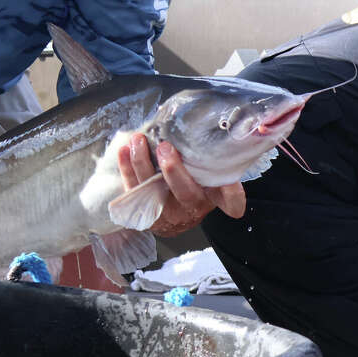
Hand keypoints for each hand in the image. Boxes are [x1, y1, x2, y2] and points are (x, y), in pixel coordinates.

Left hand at [118, 134, 245, 237]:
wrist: (175, 217)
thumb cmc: (194, 190)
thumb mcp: (212, 183)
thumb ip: (220, 170)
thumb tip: (232, 143)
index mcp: (210, 199)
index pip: (230, 202)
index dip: (233, 194)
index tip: (231, 182)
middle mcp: (189, 208)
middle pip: (184, 192)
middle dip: (173, 169)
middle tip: (165, 146)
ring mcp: (163, 211)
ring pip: (151, 188)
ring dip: (141, 161)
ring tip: (139, 139)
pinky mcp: (141, 208)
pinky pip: (131, 187)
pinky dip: (126, 167)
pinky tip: (125, 149)